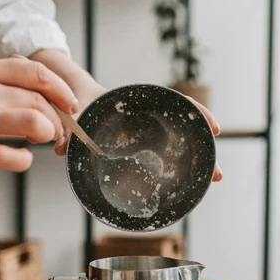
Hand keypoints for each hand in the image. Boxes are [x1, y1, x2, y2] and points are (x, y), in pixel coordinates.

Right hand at [0, 57, 77, 171]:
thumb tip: (39, 90)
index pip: (36, 73)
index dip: (61, 90)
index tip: (70, 104)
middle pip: (38, 100)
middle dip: (58, 119)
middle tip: (57, 131)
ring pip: (31, 122)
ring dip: (46, 134)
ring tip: (42, 140)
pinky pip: (8, 156)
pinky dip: (23, 160)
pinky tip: (21, 158)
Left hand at [53, 77, 222, 181]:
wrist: (73, 96)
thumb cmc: (77, 99)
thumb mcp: (75, 109)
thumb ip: (68, 128)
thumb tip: (60, 149)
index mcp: (138, 101)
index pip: (177, 103)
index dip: (198, 114)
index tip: (215, 128)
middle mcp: (148, 117)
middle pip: (185, 130)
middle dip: (204, 150)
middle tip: (218, 174)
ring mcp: (147, 131)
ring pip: (178, 144)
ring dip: (195, 161)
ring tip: (211, 181)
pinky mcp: (140, 144)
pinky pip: (163, 154)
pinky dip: (175, 167)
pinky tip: (185, 182)